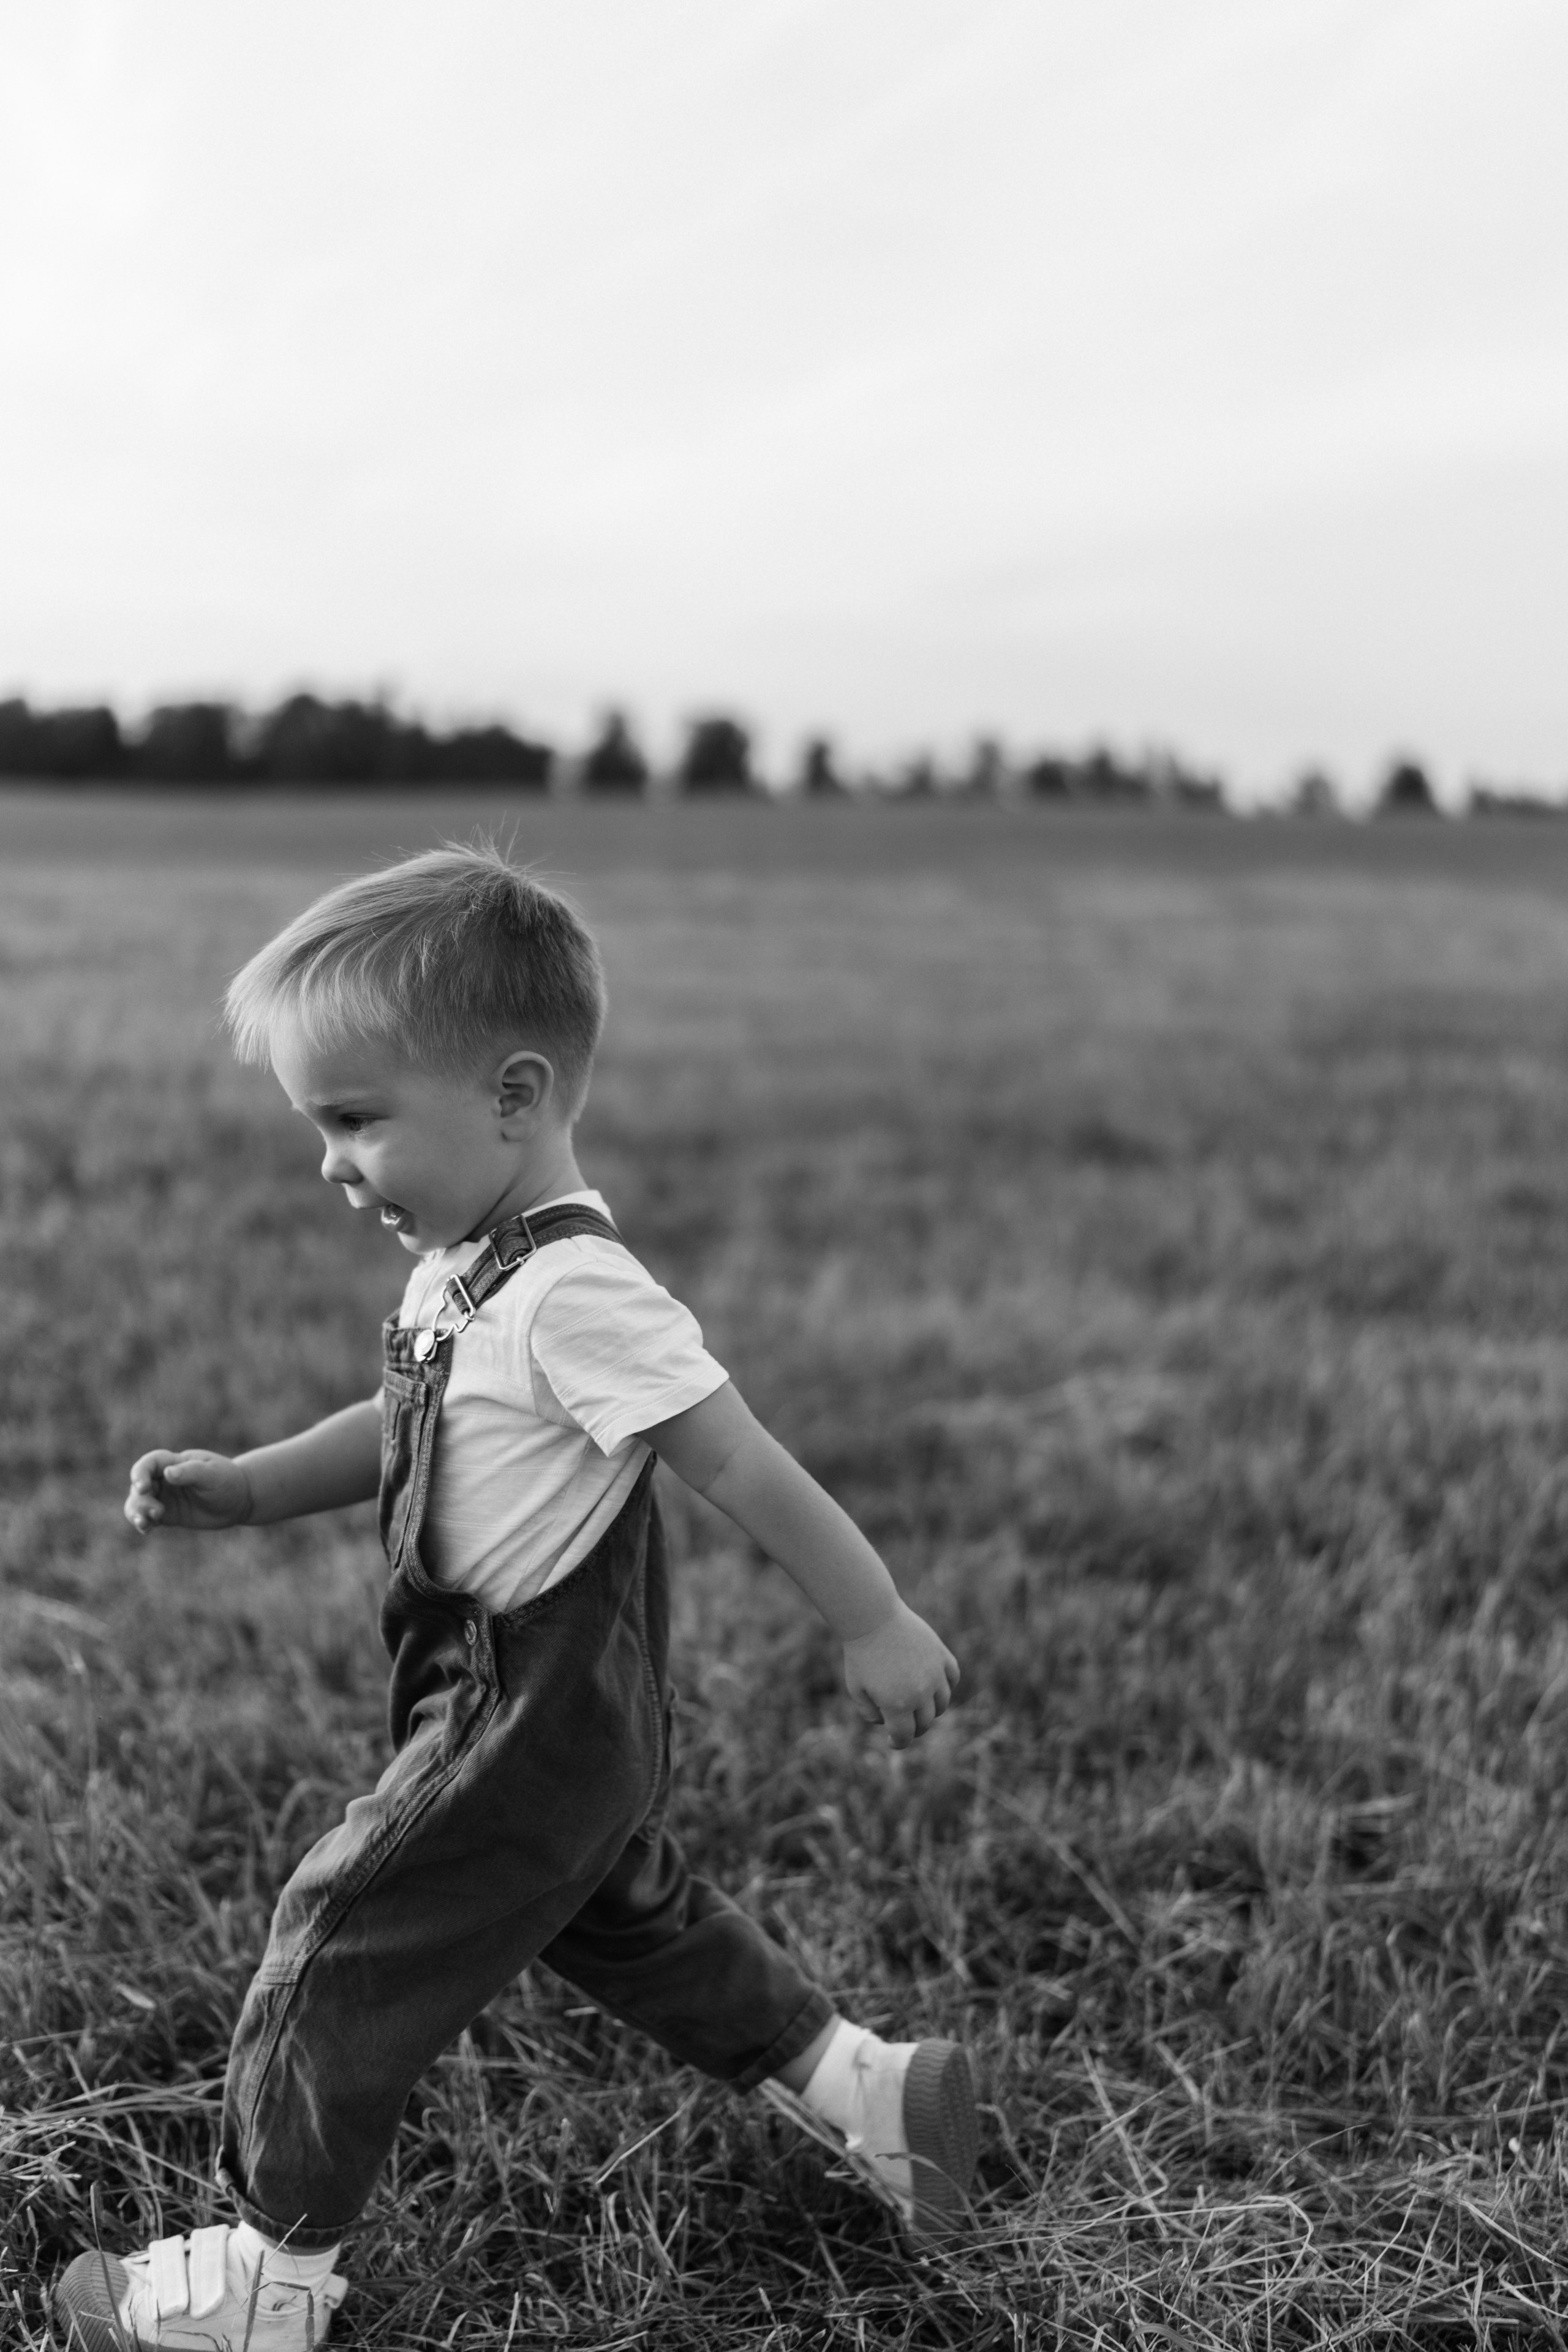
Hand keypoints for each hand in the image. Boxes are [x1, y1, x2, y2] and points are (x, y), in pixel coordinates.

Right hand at [125, 1448, 252, 1534]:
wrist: (238, 1500)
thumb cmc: (227, 1481)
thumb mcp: (213, 1474)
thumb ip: (191, 1472)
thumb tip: (168, 1473)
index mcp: (175, 1462)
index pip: (150, 1463)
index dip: (140, 1473)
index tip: (142, 1487)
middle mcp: (165, 1479)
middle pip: (140, 1485)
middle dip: (141, 1499)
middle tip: (156, 1511)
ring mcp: (165, 1497)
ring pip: (139, 1503)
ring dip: (137, 1512)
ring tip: (144, 1523)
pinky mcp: (167, 1514)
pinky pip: (148, 1518)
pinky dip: (143, 1523)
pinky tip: (145, 1530)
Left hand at [842, 1600, 959, 1749]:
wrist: (873, 1618)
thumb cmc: (860, 1654)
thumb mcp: (856, 1688)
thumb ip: (870, 1712)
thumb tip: (885, 1722)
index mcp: (897, 1705)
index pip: (904, 1736)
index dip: (898, 1742)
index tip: (893, 1741)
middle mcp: (920, 1693)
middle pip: (924, 1723)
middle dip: (914, 1728)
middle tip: (905, 1725)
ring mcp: (935, 1674)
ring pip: (942, 1704)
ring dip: (930, 1710)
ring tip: (918, 1705)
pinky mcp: (942, 1656)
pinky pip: (953, 1678)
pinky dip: (946, 1686)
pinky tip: (934, 1686)